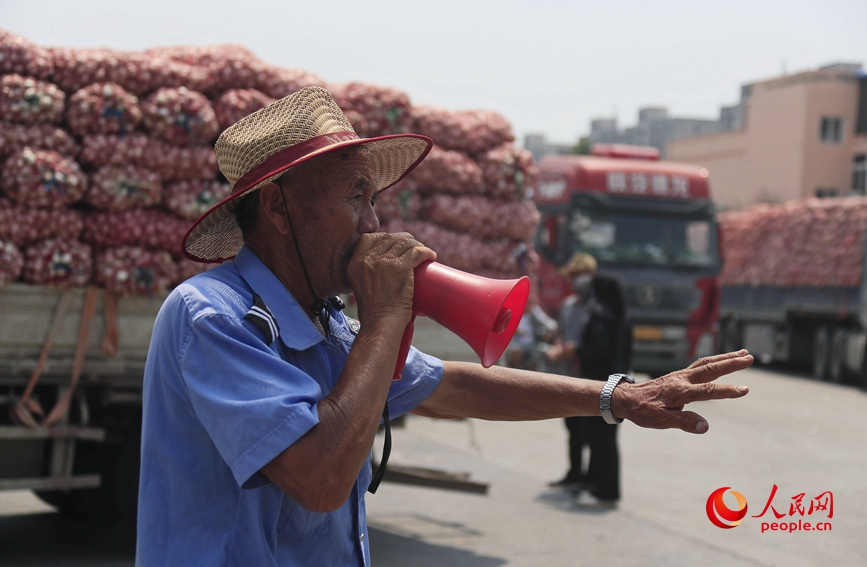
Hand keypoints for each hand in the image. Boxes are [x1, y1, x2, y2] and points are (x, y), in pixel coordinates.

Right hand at [347, 232, 435, 325]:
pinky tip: (431, 256)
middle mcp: (367, 259)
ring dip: (417, 245)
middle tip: (414, 248)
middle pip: (389, 238)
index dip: (384, 237)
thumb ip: (366, 274)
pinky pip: (417, 252)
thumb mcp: (360, 287)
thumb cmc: (374, 312)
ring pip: (405, 243)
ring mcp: (384, 262)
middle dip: (404, 240)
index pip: (368, 238)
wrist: (381, 324)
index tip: (395, 244)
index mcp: (355, 263)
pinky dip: (426, 252)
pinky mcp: (401, 267)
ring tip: (423, 252)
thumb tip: (382, 268)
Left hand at [611, 350, 752, 433]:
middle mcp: (682, 379)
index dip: (726, 391)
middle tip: (750, 358)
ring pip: (706, 363)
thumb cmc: (643, 411)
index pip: (707, 391)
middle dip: (731, 363)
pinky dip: (714, 360)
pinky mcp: (679, 375)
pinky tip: (721, 361)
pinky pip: (700, 365)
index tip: (745, 390)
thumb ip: (683, 422)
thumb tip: (704, 427)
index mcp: (679, 391)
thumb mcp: (661, 420)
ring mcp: (681, 375)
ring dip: (725, 358)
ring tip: (743, 353)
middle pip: (710, 368)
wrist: (625, 398)